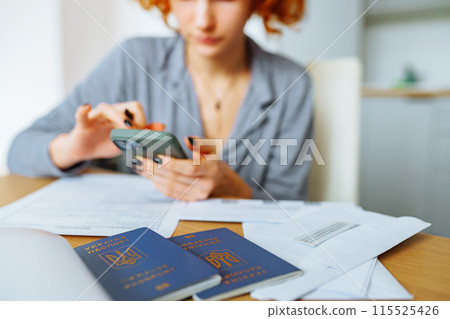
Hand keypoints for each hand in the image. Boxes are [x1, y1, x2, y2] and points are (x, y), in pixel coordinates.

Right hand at [49, 101, 145, 168]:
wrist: (85, 151)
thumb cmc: (106, 142)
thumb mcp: (127, 139)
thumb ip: (143, 132)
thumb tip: (162, 125)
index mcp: (122, 114)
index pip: (136, 108)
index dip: (142, 121)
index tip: (141, 136)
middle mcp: (111, 112)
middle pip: (127, 106)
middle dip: (135, 120)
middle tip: (136, 134)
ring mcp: (96, 117)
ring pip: (107, 109)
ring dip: (118, 117)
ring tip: (126, 128)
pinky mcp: (83, 125)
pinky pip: (81, 115)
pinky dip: (83, 110)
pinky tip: (86, 106)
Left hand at [134, 150, 251, 201]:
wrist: (224, 184)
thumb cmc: (214, 163)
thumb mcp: (213, 149)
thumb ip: (201, 143)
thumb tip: (187, 139)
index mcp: (212, 169)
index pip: (190, 169)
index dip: (173, 164)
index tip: (158, 156)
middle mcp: (205, 185)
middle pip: (175, 178)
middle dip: (154, 169)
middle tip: (139, 158)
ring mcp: (197, 196)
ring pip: (170, 187)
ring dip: (152, 176)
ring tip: (139, 165)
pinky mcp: (189, 201)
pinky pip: (170, 193)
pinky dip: (157, 183)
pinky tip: (147, 174)